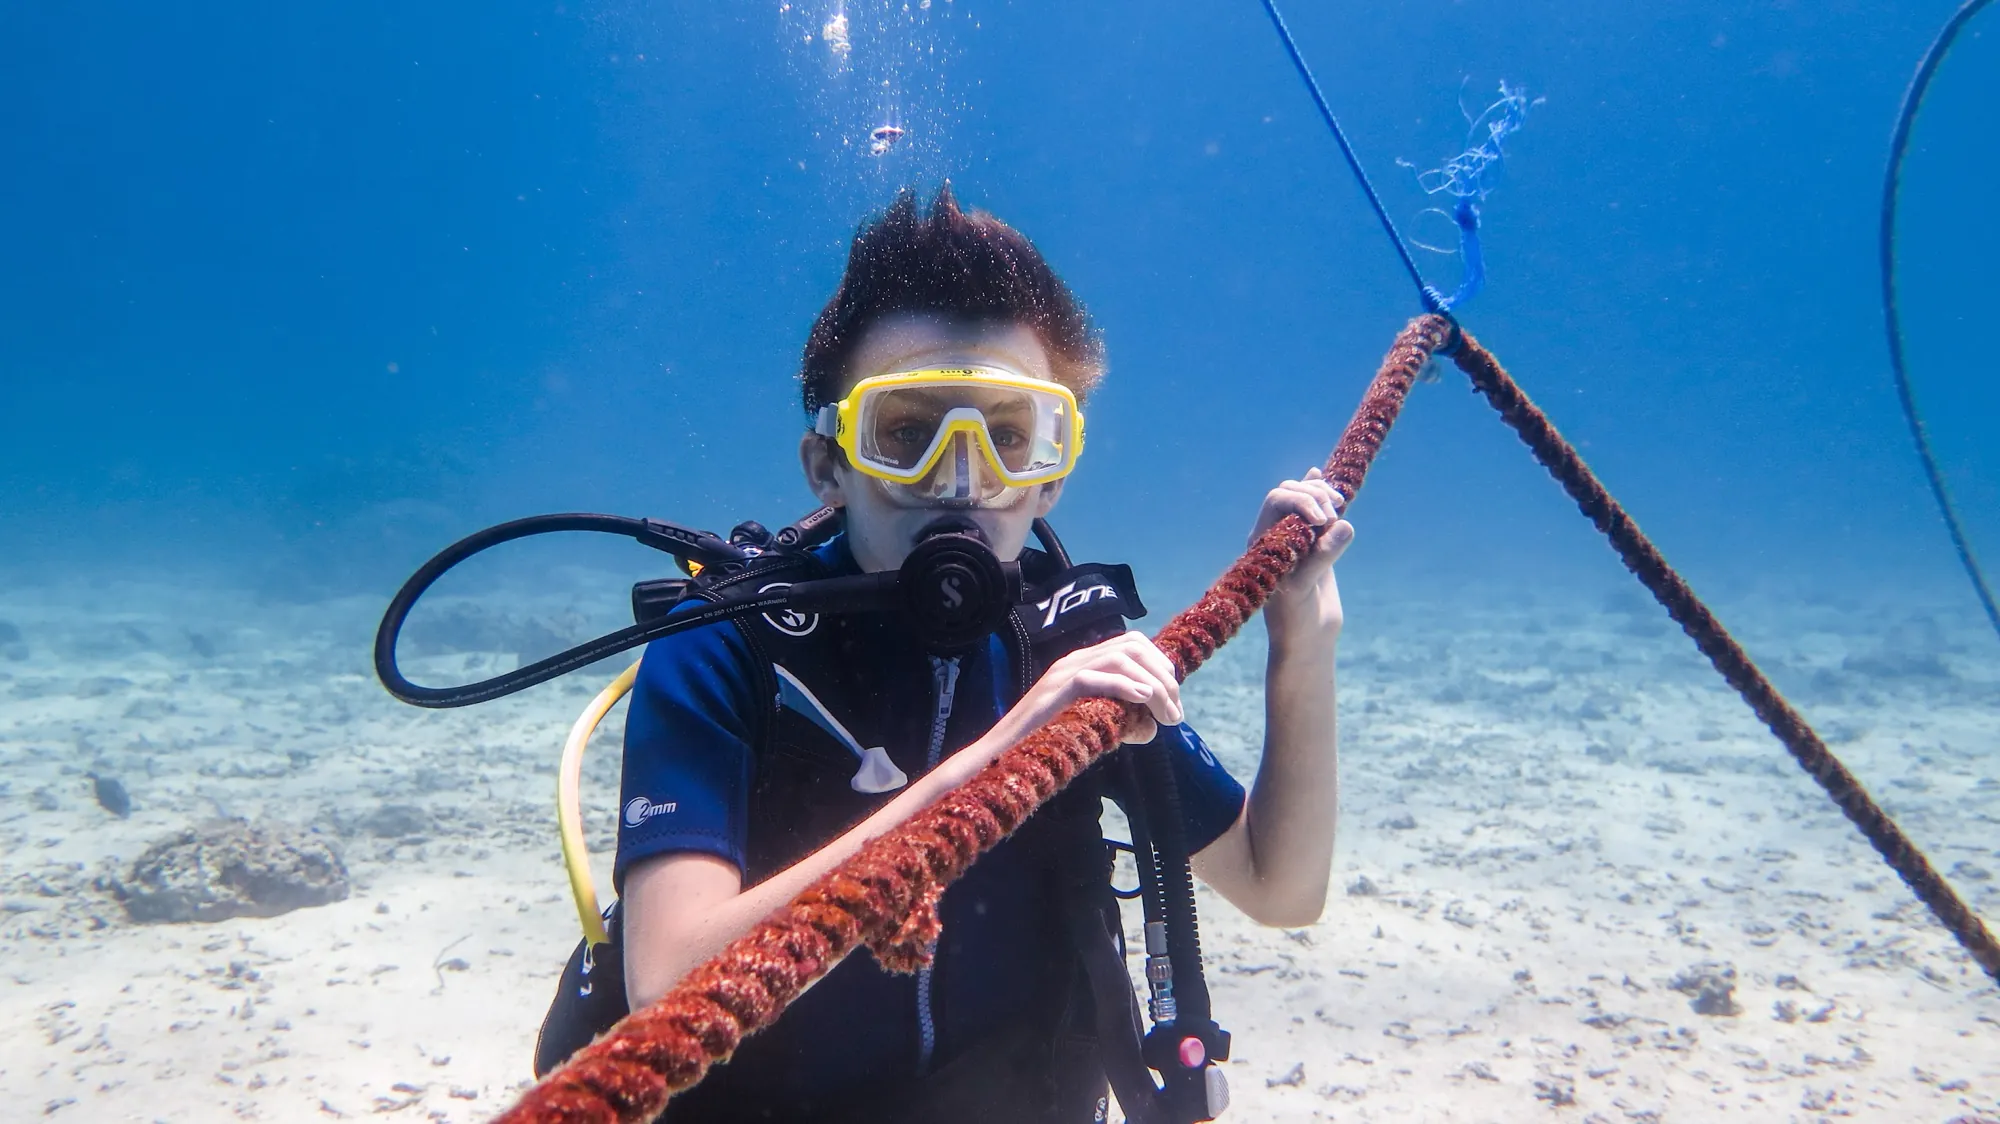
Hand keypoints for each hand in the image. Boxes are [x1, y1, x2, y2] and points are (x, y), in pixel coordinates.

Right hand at [953, 632, 1181, 780]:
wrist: (1005, 754)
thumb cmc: (1048, 743)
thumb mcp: (1093, 726)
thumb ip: (1123, 723)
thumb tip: (1153, 726)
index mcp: (1085, 663)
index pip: (1133, 643)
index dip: (1161, 665)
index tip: (1174, 699)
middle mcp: (1077, 659)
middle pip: (1133, 646)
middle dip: (1164, 676)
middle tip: (1175, 713)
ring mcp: (1065, 671)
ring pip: (1121, 659)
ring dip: (1153, 686)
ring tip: (1166, 715)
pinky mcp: (1058, 689)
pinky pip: (1096, 676)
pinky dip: (1126, 685)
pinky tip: (1143, 700)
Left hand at [1250, 467, 1352, 650]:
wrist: (1308, 639)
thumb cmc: (1295, 619)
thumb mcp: (1303, 589)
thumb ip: (1321, 557)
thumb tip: (1343, 525)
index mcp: (1263, 541)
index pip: (1277, 500)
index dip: (1300, 500)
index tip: (1321, 520)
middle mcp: (1276, 536)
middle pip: (1291, 493)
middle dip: (1314, 495)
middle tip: (1331, 519)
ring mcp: (1297, 539)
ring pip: (1306, 499)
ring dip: (1323, 494)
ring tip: (1338, 506)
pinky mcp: (1316, 546)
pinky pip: (1318, 514)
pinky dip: (1322, 496)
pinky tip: (1324, 478)